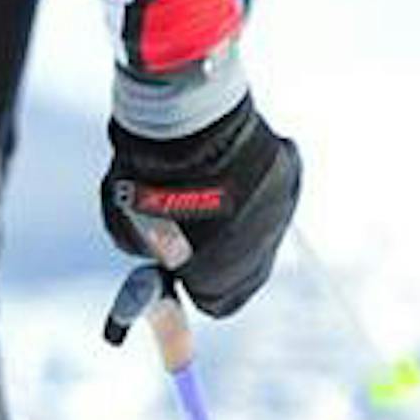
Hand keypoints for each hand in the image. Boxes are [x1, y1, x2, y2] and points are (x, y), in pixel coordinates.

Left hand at [101, 94, 300, 318]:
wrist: (183, 118)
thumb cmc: (148, 176)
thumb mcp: (129, 227)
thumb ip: (150, 253)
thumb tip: (160, 256)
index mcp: (220, 275)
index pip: (217, 302)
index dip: (195, 285)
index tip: (181, 271)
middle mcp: (261, 250)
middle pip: (246, 271)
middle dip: (220, 258)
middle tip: (193, 235)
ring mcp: (280, 210)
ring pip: (262, 229)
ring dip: (238, 220)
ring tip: (208, 190)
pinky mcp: (290, 172)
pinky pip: (270, 190)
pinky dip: (251, 185)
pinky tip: (227, 166)